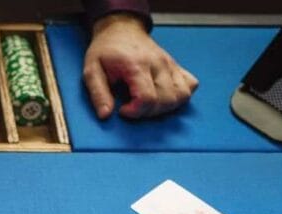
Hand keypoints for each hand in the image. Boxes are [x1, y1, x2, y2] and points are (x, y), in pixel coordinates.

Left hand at [83, 14, 198, 119]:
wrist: (121, 30)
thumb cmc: (106, 51)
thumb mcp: (91, 70)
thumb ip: (98, 94)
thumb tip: (106, 115)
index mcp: (136, 65)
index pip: (147, 98)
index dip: (135, 111)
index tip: (123, 110)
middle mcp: (158, 64)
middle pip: (166, 100)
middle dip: (148, 112)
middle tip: (132, 107)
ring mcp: (170, 64)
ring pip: (182, 95)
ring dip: (165, 108)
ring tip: (147, 105)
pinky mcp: (176, 66)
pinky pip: (190, 85)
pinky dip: (180, 96)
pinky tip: (163, 97)